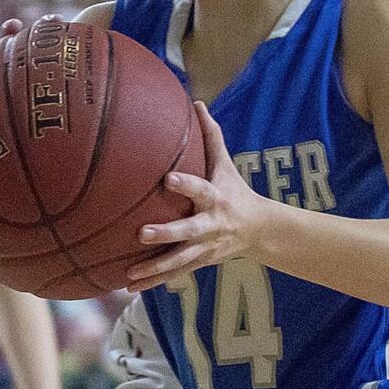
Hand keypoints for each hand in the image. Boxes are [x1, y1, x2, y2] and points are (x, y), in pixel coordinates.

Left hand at [126, 102, 268, 290]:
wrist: (260, 230)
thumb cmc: (234, 190)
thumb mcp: (226, 164)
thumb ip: (211, 135)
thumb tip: (197, 101)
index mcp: (216, 199)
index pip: (201, 189)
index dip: (186, 184)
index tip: (168, 179)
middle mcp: (211, 226)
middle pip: (188, 232)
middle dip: (167, 234)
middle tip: (142, 234)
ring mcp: (205, 248)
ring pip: (179, 261)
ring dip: (154, 268)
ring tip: (129, 274)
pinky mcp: (199, 262)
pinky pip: (174, 275)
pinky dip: (153, 282)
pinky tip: (128, 287)